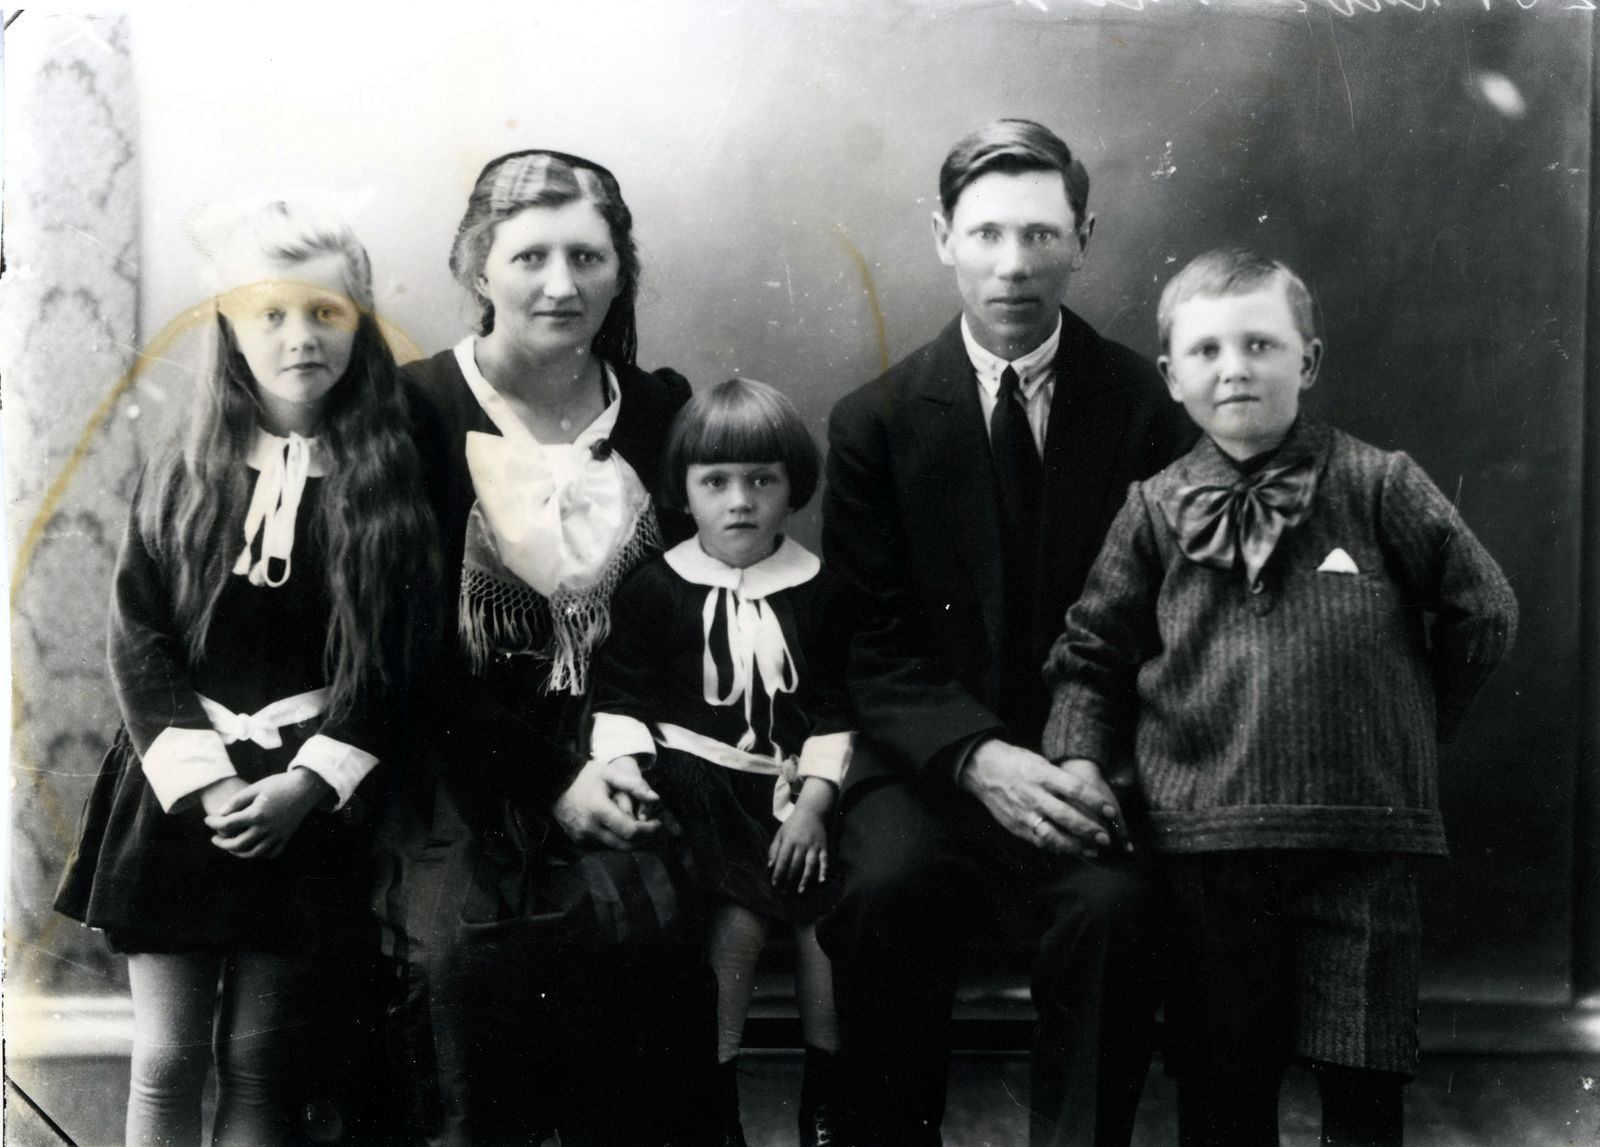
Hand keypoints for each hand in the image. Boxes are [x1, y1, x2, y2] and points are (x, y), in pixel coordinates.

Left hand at [204, 770, 329, 859]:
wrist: (306, 787)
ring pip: (253, 853)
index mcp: (257, 814)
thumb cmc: (279, 784)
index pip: (227, 824)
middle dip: (222, 844)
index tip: (207, 820)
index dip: (213, 823)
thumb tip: (220, 813)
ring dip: (238, 853)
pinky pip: (271, 854)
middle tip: (214, 838)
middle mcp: (266, 828)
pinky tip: (253, 849)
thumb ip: (237, 800)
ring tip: (230, 847)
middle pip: (238, 844)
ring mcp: (277, 835)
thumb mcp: (256, 787)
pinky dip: (260, 855)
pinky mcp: (286, 838)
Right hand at [553, 756, 667, 849]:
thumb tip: (656, 798)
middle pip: (625, 846)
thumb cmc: (585, 776)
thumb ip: (634, 785)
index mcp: (599, 810)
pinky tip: (618, 826)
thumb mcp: (610, 773)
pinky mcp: (578, 841)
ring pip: (614, 848)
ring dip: (628, 840)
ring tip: (636, 824)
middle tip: (651, 828)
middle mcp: (590, 828)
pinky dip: (614, 839)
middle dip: (642, 839)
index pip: (630, 831)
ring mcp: (582, 837)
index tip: (658, 823)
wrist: (554, 783)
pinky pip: (602, 846)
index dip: (648, 830)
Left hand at [769, 779, 834, 893]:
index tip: (774, 884)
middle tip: (785, 893)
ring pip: (810, 865)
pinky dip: (824, 871)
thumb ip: (774, 849)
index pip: (783, 859)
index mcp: (789, 840)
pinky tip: (821, 881)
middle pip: (795, 864)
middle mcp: (802, 844)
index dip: (778, 872)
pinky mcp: (823, 847)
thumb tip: (769, 866)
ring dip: (805, 879)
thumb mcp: (780, 834)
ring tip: (800, 891)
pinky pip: (824, 861)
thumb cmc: (792, 825)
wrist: (812, 811)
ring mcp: (814, 846)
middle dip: (789, 879)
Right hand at [959, 741, 1122, 857]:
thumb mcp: (1039, 762)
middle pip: (1066, 816)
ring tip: (1093, 850)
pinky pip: (1039, 841)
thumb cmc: (1015, 762)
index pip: (1075, 789)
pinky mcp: (1016, 826)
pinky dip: (1057, 848)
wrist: (982, 768)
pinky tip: (1071, 851)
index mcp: (1042, 774)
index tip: (1111, 811)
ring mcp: (1024, 813)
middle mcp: (1033, 795)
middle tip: (1106, 838)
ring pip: (1053, 835)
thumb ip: (1059, 780)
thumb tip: (1086, 796)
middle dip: (1088, 829)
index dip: (1095, 801)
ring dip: (1075, 845)